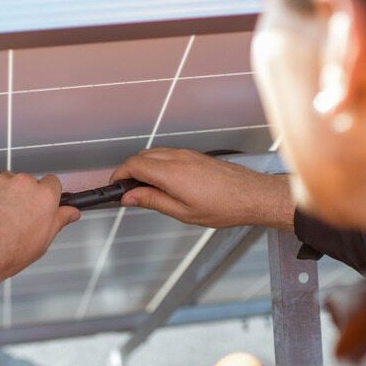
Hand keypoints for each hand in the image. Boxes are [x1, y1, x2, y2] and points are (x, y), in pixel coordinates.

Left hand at [0, 160, 80, 296]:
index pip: (52, 183)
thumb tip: (71, 213)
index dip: (46, 195)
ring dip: (4, 190)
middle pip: (29, 181)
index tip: (40, 204)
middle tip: (15, 215)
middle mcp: (25, 183)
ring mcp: (2, 179)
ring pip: (8, 178)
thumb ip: (59, 220)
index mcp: (44, 196)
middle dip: (23, 195)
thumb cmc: (8, 251)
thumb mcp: (43, 241)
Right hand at [110, 148, 294, 229]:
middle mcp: (177, 158)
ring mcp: (187, 154)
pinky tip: (161, 181)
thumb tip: (130, 197)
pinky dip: (157, 164)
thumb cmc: (224, 206)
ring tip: (143, 189)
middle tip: (126, 191)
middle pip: (141, 157)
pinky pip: (167, 154)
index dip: (119, 176)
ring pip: (154, 153)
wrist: (251, 195)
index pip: (133, 166)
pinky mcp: (194, 155)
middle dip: (128, 171)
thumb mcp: (182, 212)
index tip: (114, 187)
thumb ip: (152, 201)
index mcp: (171, 173)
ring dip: (142, 167)